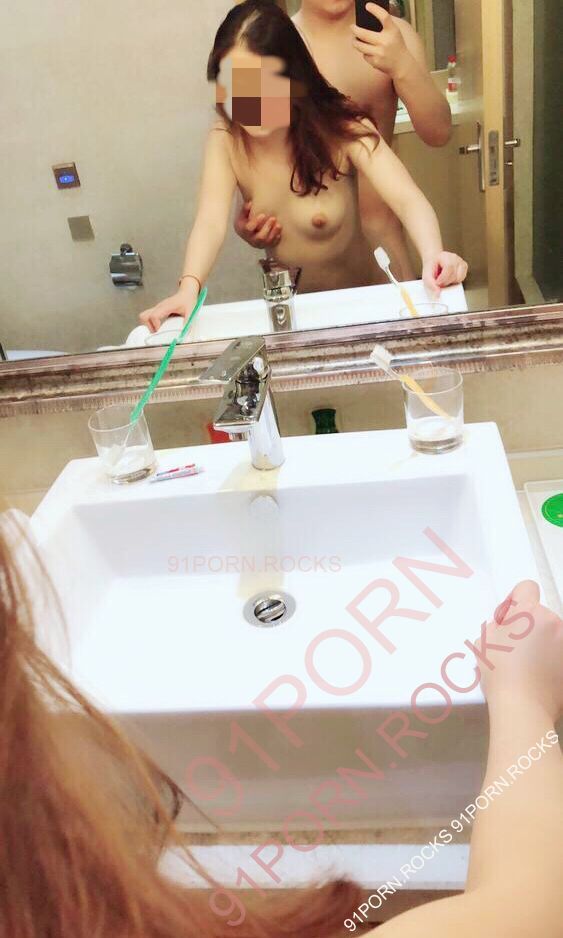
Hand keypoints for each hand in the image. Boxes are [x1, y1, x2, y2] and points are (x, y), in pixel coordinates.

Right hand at [139, 279, 198, 333]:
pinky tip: (159, 326)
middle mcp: (159, 307)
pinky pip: (148, 316)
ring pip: (144, 316)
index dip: (155, 325)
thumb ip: (188, 322)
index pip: (154, 315)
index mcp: (166, 307)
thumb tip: (185, 334)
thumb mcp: (191, 311)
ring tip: (157, 330)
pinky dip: (150, 323)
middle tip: (156, 332)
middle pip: (144, 316)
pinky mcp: (158, 309)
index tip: (159, 330)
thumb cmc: (187, 300)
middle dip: (148, 326)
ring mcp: (157, 308)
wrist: (186, 292)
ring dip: (147, 325)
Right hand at [234, 201, 281, 249]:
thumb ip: (246, 209)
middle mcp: (249, 239)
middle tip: (273, 218)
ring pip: (267, 242)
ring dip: (273, 233)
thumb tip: (250, 203)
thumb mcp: (244, 213)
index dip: (256, 222)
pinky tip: (279, 233)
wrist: (250, 229)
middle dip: (267, 228)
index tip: (263, 215)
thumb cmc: (247, 219)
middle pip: (260, 237)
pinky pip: (272, 244)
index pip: (248, 229)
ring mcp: (258, 244)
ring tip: (279, 225)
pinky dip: (276, 239)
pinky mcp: (265, 246)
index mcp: (242, 230)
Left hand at [350, 4, 408, 76]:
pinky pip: (365, 55)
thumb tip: (368, 18)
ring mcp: (380, 52)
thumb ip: (385, 25)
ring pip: (360, 46)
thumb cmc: (396, 45)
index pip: (384, 17)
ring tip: (354, 39)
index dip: (375, 9)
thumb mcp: (395, 32)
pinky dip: (365, 53)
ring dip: (355, 42)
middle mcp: (386, 41)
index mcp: (393, 31)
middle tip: (352, 27)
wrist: (402, 65)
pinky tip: (368, 51)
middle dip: (355, 30)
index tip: (367, 6)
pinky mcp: (375, 62)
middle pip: (364, 33)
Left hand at [422, 251, 467, 298]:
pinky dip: (455, 281)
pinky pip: (462, 278)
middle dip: (445, 282)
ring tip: (444, 279)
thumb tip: (438, 294)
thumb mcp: (426, 275)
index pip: (449, 267)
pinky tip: (449, 278)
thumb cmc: (431, 267)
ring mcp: (461, 262)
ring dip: (450, 282)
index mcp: (445, 256)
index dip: (443, 278)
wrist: (434, 261)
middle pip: (454, 275)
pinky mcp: (464, 267)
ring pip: (459, 278)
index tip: (437, 283)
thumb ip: (431, 284)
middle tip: (439, 282)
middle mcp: (455, 258)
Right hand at [478, 580, 562, 722]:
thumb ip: (497, 624)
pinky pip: (558, 652)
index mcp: (529, 613)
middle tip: (513, 649)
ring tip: (528, 667)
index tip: (509, 618)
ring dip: (543, 643)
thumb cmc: (500, 673)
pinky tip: (540, 676)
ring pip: (552, 633)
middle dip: (528, 626)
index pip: (526, 587)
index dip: (515, 600)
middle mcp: (554, 622)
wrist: (524, 709)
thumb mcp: (484, 641)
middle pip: (540, 614)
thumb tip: (506, 625)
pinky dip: (552, 659)